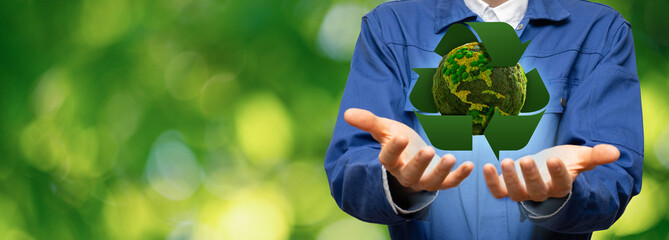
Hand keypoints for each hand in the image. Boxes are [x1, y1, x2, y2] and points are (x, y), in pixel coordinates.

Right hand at [344, 108, 473, 192]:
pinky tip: (471, 165)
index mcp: (390, 161)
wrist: (412, 155)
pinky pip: (449, 183)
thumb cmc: (397, 141)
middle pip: (410, 174)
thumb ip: (368, 121)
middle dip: (419, 163)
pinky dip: (459, 176)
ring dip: (442, 172)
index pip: (388, 158)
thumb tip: (347, 113)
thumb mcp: (384, 129)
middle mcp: (406, 174)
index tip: (399, 136)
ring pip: (431, 182)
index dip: (393, 149)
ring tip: (451, 157)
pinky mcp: (439, 181)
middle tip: (427, 150)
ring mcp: (423, 180)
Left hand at [483, 144, 619, 201]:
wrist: (547, 168)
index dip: (558, 173)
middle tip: (525, 159)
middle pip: (537, 190)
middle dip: (531, 176)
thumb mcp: (581, 157)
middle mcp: (542, 193)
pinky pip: (498, 192)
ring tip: (506, 161)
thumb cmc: (566, 162)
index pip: (562, 183)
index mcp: (562, 186)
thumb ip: (596, 156)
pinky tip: (485, 167)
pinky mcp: (508, 189)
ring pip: (516, 193)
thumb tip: (615, 152)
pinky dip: (491, 182)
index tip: (555, 158)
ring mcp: (524, 193)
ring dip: (509, 179)